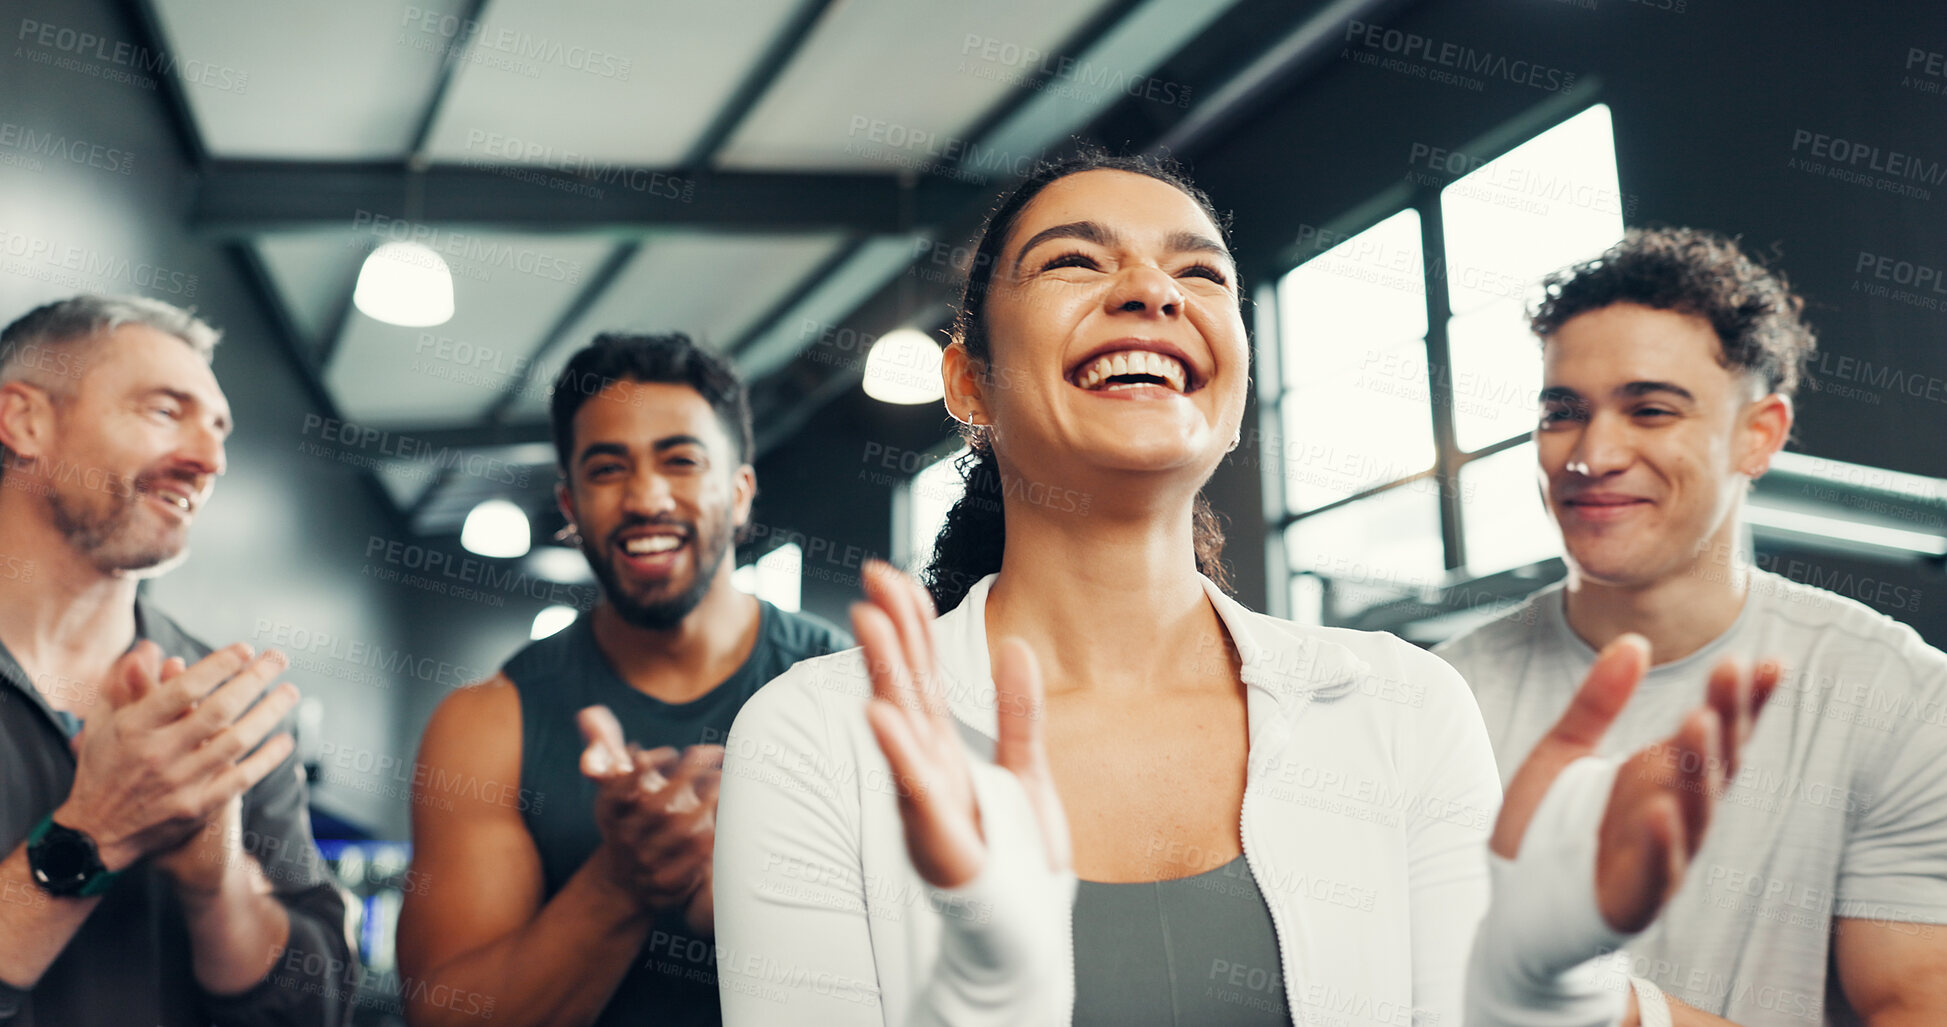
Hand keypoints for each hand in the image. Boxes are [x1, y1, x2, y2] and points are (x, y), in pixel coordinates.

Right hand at [57, 642, 298, 871]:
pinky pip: (240, 779)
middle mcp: (157, 753)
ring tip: (290, 692)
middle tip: (278, 659)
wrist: (97, 831)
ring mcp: (179, 782)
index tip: (246, 649)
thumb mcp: (103, 721)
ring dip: (268, 713)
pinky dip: (267, 758)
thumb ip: (126, 683)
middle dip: (254, 680)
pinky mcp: (196, 808)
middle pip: (217, 710)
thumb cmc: (103, 765)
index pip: (184, 689)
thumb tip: (150, 647)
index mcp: (133, 727)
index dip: (218, 665)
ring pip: (235, 741)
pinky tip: (285, 740)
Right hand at [577, 705, 721, 919]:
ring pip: (680, 832)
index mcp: (609, 811)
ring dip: (707, 803)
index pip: (620, 787)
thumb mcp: (611, 786)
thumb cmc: (624, 819)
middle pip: (656, 806)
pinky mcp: (667, 883)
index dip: (645, 767)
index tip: (670, 749)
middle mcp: (625, 838)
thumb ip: (604, 749)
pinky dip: (711, 840)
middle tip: (714, 753)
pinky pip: (693, 861)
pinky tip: (726, 819)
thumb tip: (588, 713)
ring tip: (724, 781)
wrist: (625, 880)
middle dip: (687, 776)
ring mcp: (646, 862)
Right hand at [854, 560, 1069, 888]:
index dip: (910, 621)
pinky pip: (914, 783)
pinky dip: (896, 747)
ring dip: (883, 669)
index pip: (923, 672)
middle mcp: (926, 764)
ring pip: (902, 722)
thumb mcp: (1027, 768)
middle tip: (873, 573)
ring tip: (867, 618)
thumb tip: (1016, 645)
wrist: (1020, 931)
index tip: (893, 573)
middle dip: (890, 628)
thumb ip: (1019, 711)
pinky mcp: (935, 833)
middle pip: (906, 683)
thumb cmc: (1015, 857)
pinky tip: (879, 711)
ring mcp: (926, 796)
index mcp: (945, 747)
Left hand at [1492, 634, 1777, 931]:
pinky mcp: (1632, 896)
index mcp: (1659, 773)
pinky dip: (1660, 841)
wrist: (1514, 904)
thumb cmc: (1547, 827)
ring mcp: (1657, 853)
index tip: (1772, 661)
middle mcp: (1670, 810)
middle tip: (1731, 670)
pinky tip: (1661, 810)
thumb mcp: (1562, 750)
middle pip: (1714, 763)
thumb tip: (1634, 640)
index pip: (1716, 731)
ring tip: (1700, 722)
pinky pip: (1654, 868)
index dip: (1745, 700)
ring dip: (1700, 770)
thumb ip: (1598, 701)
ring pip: (1694, 812)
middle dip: (1726, 717)